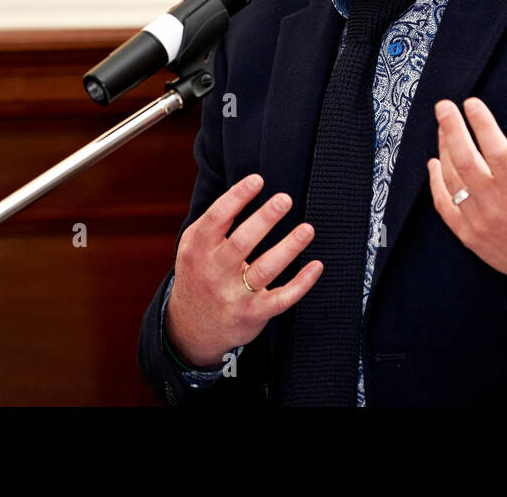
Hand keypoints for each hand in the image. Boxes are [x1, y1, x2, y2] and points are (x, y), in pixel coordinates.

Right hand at [165, 173, 321, 368]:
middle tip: (284, 199)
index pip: (217, 218)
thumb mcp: (193, 246)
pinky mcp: (253, 313)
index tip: (258, 180)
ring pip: (264, 269)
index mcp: (198, 249)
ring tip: (307, 229)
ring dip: (288, 248)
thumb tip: (246, 187)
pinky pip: (281, 299)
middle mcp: (215, 272)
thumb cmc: (199, 273)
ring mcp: (234, 295)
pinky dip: (301, 284)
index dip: (236, 197)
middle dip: (264, 219)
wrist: (190, 327)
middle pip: (242, 242)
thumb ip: (215, 220)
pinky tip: (316, 266)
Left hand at [427, 97, 506, 300]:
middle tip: (444, 106)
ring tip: (443, 127)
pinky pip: (444, 206)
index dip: (482, 124)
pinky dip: (436, 183)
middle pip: (465, 161)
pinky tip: (434, 163)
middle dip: (451, 129)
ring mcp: (478, 222)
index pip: (496, 151)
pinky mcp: (468, 235)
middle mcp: (496, 207)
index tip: (472, 103)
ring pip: (452, 180)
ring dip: (444, 150)